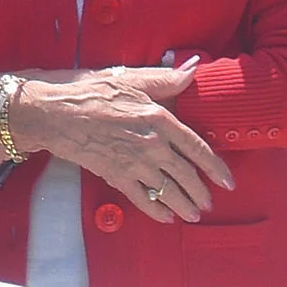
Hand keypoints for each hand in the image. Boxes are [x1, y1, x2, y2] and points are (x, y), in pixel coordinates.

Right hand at [10, 65, 235, 224]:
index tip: (228, 181)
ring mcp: (135, 163)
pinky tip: (166, 217)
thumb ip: (165, 78)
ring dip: (184, 205)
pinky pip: (143, 199)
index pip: (197, 148)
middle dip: (201, 192)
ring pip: (168, 191)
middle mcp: (152, 145)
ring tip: (194, 214)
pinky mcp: (116, 176)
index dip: (216, 167)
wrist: (58, 115)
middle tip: (209, 202)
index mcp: (160, 119)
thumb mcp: (132, 79)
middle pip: (186, 175)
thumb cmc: (94, 93)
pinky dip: (157, 211)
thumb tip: (194, 68)